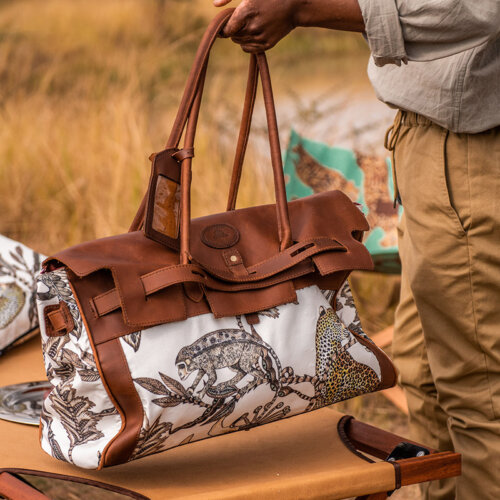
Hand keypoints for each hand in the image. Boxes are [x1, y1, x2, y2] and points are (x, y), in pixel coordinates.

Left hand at [215, 0, 364, 52]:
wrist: (294, 5)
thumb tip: (215, 5)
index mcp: (247, 12)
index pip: (226, 30)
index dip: (224, 27)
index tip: (226, 23)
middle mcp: (253, 27)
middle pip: (232, 36)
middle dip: (234, 29)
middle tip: (244, 18)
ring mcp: (260, 38)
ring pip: (239, 42)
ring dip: (240, 35)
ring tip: (251, 23)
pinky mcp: (267, 45)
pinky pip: (248, 49)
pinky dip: (248, 42)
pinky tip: (255, 32)